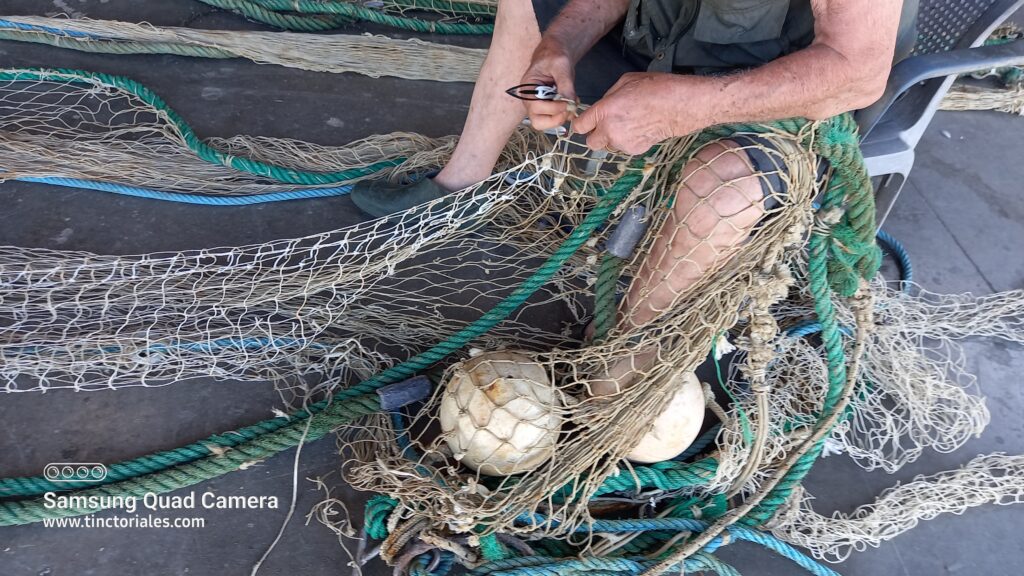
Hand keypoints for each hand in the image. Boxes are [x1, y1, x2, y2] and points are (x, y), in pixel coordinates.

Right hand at [519, 39, 577, 130]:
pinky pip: (555, 118)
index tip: (568, 103)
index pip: (536, 107)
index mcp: (526, 89)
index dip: (553, 109)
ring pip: (547, 124)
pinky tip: (571, 101)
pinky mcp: (547, 108)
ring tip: (572, 102)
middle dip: (556, 118)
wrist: (555, 54)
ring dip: (562, 116)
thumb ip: (565, 84)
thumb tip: (570, 103)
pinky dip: (565, 114)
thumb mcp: (561, 65)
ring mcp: (538, 106)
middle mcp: (529, 101)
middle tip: (569, 108)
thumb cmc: (554, 55)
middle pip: (538, 122)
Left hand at [574, 72, 711, 154]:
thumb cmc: (655, 88)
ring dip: (613, 138)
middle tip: (606, 126)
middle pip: (590, 143)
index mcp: (604, 111)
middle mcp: (609, 130)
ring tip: (629, 125)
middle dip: (595, 135)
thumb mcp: (625, 81)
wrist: (679, 105)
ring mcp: (622, 142)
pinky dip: (627, 141)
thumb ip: (608, 97)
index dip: (582, 123)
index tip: (586, 122)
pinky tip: (639, 130)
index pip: (579, 126)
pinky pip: (623, 148)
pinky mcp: (634, 150)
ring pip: (608, 146)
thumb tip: (603, 105)